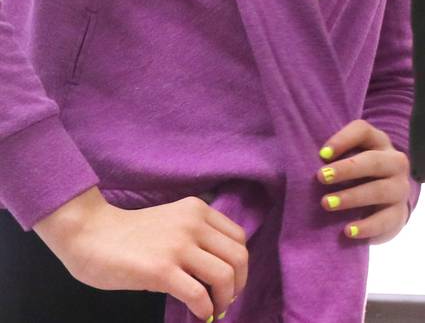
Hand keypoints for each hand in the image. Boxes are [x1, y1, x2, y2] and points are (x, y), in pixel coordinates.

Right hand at [35, 186, 248, 320]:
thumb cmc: (125, 234)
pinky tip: (200, 315)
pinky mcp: (161, 270)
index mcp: (197, 210)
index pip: (238, 238)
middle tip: (228, 299)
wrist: (87, 234)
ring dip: (226, 298)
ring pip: (224, 275)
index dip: (240, 264)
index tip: (232, 281)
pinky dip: (205, 309)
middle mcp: (193, 224)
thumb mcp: (171, 223)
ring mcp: (178, 246)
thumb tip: (214, 270)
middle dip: (238, 283)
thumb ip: (193, 236)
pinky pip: (198, 293)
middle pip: (238, 256)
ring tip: (216, 309)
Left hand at [316, 120, 411, 243]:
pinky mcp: (399, 215)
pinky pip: (385, 220)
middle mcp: (395, 162)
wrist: (387, 205)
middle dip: (347, 169)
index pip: (364, 131)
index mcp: (379, 143)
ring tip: (326, 204)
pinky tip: (348, 231)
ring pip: (380, 190)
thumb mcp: (349, 162)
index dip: (343, 139)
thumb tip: (297, 162)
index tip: (321, 154)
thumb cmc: (358, 179)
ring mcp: (400, 189)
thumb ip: (331, 159)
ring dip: (352, 196)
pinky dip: (366, 226)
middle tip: (321, 177)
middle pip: (374, 160)